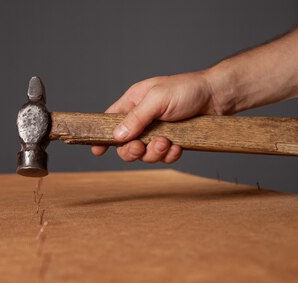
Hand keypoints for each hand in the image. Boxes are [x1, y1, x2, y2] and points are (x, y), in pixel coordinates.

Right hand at [92, 72, 217, 162]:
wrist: (219, 96)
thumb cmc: (188, 89)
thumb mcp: (157, 99)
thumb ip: (136, 117)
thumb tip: (117, 135)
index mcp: (133, 103)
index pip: (110, 121)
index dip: (103, 136)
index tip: (98, 150)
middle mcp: (142, 119)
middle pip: (125, 145)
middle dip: (133, 150)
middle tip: (142, 147)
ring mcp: (157, 132)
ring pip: (144, 154)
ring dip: (154, 153)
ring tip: (167, 142)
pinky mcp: (172, 141)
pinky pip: (163, 157)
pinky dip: (169, 155)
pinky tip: (177, 146)